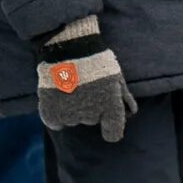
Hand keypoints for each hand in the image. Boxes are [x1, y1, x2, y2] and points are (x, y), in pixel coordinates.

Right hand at [33, 17, 138, 142]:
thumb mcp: (117, 78)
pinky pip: (55, 122)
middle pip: (90, 121)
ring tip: (69, 86)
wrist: (68, 48)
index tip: (107, 123)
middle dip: (89, 107)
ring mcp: (70, 115)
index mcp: (111, 109)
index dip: (110, 129)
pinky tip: (57, 96)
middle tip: (84, 88)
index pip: (113, 135)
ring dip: (71, 108)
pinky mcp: (51, 113)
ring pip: (72, 119)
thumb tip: (131, 113)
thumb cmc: (97, 62)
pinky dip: (55, 113)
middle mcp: (91, 116)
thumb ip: (124, 99)